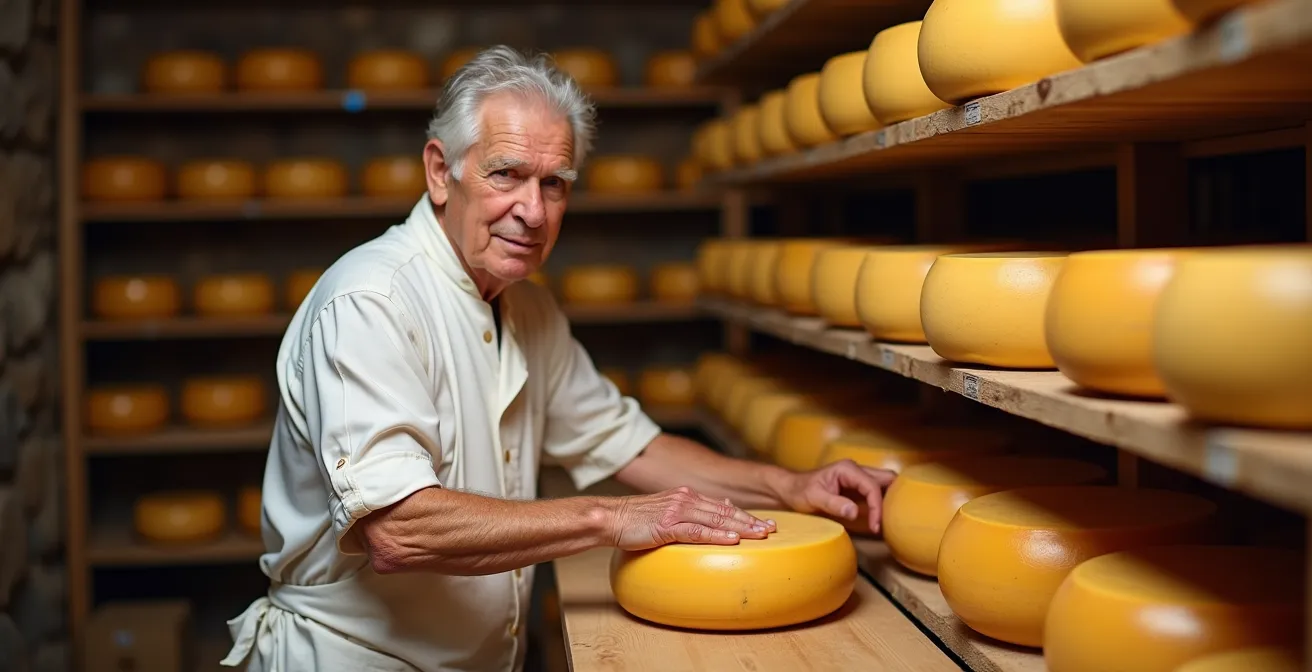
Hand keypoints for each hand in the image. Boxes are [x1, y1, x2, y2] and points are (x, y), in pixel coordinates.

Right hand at [608, 486, 776, 550]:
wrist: (610, 518)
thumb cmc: (636, 518)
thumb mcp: (667, 511)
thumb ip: (691, 512)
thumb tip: (717, 512)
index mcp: (687, 496)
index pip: (723, 506)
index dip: (746, 515)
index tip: (765, 523)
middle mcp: (686, 499)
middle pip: (725, 511)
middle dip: (751, 520)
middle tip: (772, 528)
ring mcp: (677, 511)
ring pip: (716, 519)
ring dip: (741, 527)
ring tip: (760, 534)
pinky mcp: (667, 525)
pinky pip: (697, 531)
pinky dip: (717, 535)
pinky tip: (732, 539)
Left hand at [778, 460, 895, 533]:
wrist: (790, 490)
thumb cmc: (799, 491)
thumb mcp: (813, 498)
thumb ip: (833, 503)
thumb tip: (854, 512)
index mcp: (848, 469)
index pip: (872, 486)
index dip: (877, 507)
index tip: (875, 526)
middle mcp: (857, 470)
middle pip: (888, 478)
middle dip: (894, 498)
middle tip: (890, 521)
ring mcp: (858, 478)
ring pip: (885, 484)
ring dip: (889, 501)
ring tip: (887, 522)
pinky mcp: (858, 488)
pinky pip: (878, 493)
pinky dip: (883, 504)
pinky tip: (880, 520)